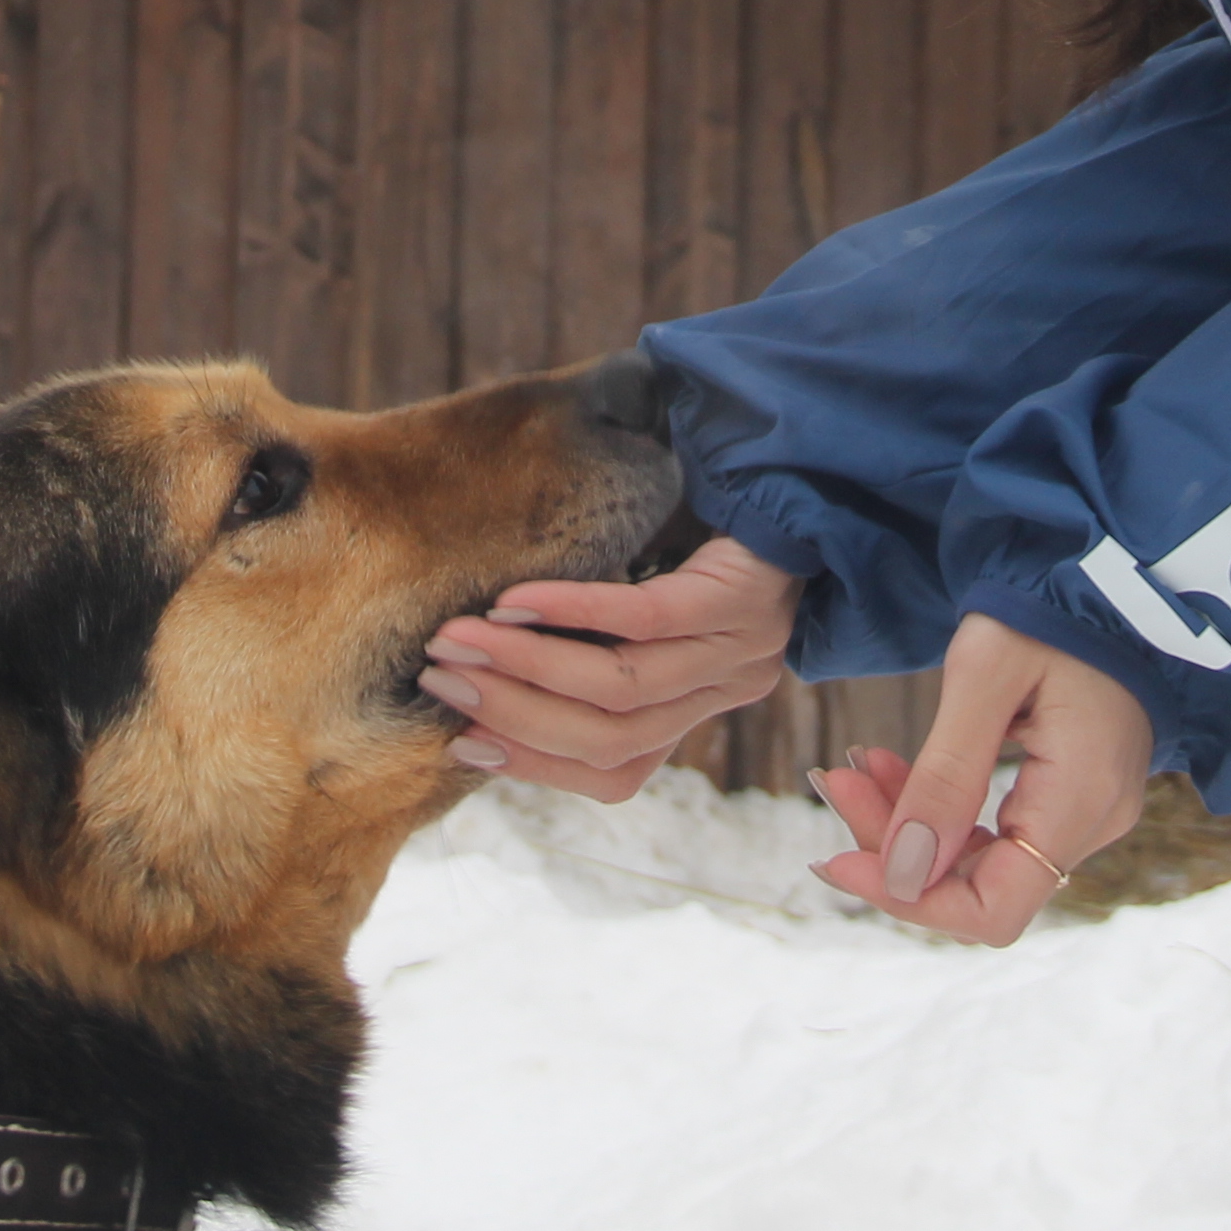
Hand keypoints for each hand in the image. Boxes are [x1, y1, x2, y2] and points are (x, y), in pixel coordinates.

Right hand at [422, 534, 802, 799]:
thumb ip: (594, 649)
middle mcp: (726, 687)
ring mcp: (740, 646)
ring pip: (618, 688)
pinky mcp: (740, 597)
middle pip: (609, 738)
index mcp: (700, 705)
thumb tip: (485, 681)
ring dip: (521, 666)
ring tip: (458, 641)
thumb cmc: (701, 521)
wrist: (791, 456)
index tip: (459, 740)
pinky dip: (570, 613)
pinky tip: (514, 602)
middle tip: (439, 677)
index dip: (535, 764)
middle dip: (511, 713)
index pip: (615, 774)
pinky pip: (644, 619)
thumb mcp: (651, 601)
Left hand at [807, 614, 1154, 945]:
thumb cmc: (1045, 606)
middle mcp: (1093, 820)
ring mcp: (1089, 806)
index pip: (993, 910)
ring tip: (858, 764)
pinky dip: (942, 802)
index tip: (837, 856)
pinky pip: (999, 823)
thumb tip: (903, 874)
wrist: (1106, 566)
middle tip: (837, 779)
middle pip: (980, 883)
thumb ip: (945, 779)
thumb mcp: (983, 677)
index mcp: (1080, 801)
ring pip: (982, 855)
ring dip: (911, 821)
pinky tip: (896, 765)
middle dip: (896, 845)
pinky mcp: (1074, 788)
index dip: (909, 899)